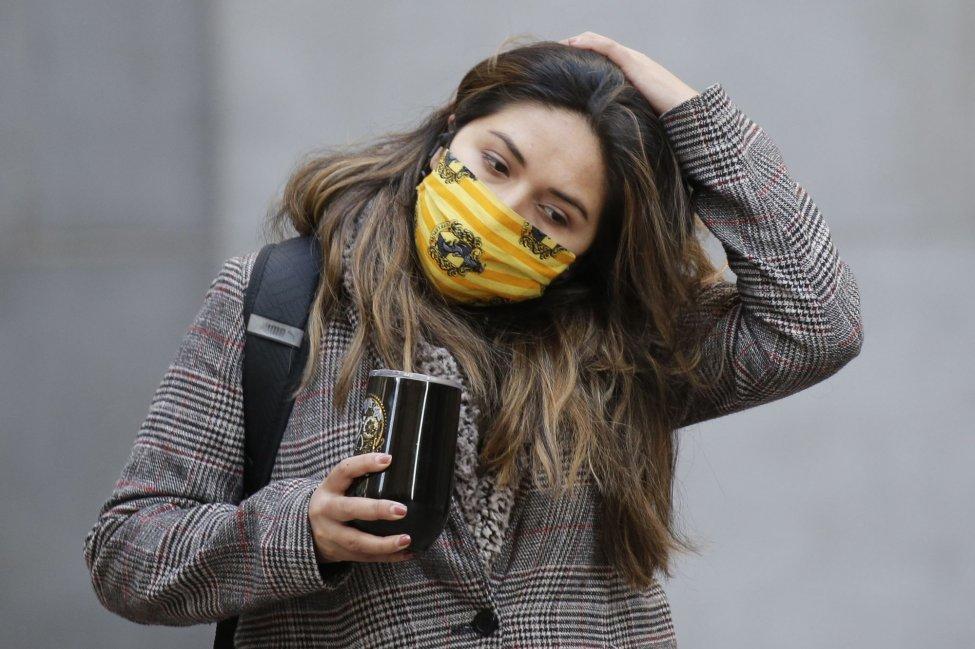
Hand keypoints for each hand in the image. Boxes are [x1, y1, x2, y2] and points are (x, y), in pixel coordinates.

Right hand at [308, 452, 414, 563]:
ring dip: (384, 543)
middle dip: (376, 510)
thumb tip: (395, 462)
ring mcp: (330, 535)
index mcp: (329, 488)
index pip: (344, 470)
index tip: (388, 459)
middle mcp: (326, 511)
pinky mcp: (339, 553)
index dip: (364, 464)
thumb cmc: (333, 501)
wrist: (305, 531)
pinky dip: (387, 557)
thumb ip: (359, 477)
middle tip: (401, 510)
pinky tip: (407, 553)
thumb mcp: (337, 487)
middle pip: (350, 510)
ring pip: (357, 542)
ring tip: (406, 539)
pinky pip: (365, 557)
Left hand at [558, 31, 699, 115]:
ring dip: (578, 40)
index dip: (584, 54)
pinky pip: (608, 47)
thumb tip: (603, 124)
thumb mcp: (635, 110)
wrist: (684, 111)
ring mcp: (633, 59)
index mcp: (631, 70)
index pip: (603, 56)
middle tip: (556, 51)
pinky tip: (574, 43)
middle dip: (576, 45)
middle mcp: (631, 60)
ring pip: (600, 42)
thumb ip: (620, 109)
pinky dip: (590, 43)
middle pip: (598, 45)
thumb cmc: (663, 116)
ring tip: (559, 44)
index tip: (564, 61)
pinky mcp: (634, 62)